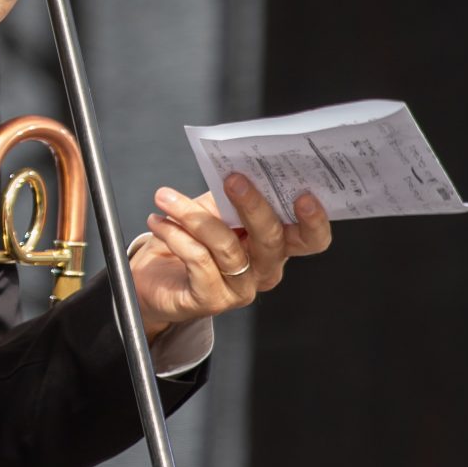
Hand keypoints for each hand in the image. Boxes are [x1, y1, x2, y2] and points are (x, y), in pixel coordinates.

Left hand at [128, 174, 330, 336]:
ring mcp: (241, 289)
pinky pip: (199, 260)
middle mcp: (264, 270)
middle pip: (272, 240)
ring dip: (194, 216)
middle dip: (253, 205)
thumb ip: (232, 194)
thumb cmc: (190, 238)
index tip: (303, 195)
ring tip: (167, 197)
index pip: (310, 240)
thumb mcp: (215, 209)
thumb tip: (239, 166)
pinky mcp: (212, 300)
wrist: (153, 275)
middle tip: (233, 179)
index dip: (314, 221)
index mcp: (275, 245)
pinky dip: (176, 235)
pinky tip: (159, 222)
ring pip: (227, 247)